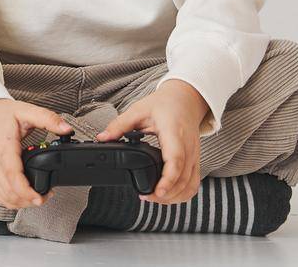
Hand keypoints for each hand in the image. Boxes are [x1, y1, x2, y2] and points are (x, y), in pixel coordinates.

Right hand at [0, 98, 72, 210]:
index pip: (13, 176)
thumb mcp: (26, 111)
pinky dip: (11, 202)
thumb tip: (67, 128)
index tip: (40, 198)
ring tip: (38, 197)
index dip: (27, 191)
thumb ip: (48, 119)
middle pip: (10, 192)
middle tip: (47, 195)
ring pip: (4, 197)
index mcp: (4, 147)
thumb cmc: (0, 114)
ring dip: (22, 203)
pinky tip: (23, 198)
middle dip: (30, 200)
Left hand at [96, 79, 208, 203]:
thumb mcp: (138, 110)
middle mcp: (188, 147)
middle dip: (167, 194)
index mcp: (174, 133)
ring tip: (154, 198)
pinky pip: (194, 182)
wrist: (186, 99)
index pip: (175, 160)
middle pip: (183, 179)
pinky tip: (168, 195)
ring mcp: (194, 155)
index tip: (157, 192)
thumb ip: (119, 125)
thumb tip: (102, 137)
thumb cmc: (164, 104)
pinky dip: (183, 193)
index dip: (167, 179)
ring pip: (191, 184)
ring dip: (175, 197)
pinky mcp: (195, 160)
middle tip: (146, 197)